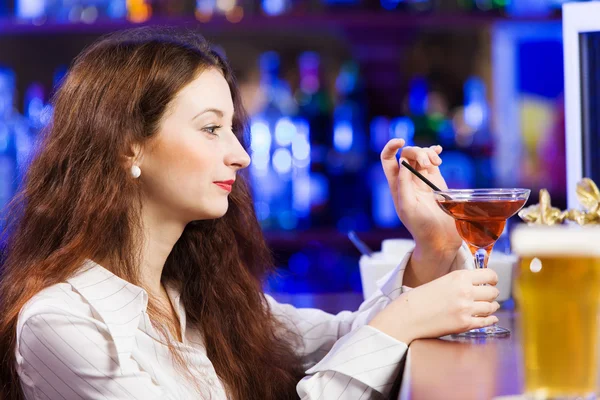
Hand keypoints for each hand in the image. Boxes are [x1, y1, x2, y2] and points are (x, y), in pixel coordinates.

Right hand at [368, 269, 499, 343]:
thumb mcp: (442, 281)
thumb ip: (460, 282)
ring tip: (490, 307)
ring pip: (491, 307)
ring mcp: (466, 309)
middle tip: (489, 296)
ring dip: (492, 307)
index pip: (489, 275)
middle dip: (492, 294)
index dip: (493, 279)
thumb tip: (477, 285)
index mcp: (459, 277)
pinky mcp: (465, 324)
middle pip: (493, 292)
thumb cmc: (420, 298)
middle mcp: (465, 291)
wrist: (408, 316)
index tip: (492, 282)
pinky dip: (490, 320)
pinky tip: (490, 318)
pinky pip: (486, 322)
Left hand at [380, 138, 461, 254]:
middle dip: (417, 153)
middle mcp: (407, 180)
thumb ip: (404, 184)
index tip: (401, 141)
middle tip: (428, 164)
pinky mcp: (436, 180)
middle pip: (407, 154)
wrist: (440, 238)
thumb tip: (404, 161)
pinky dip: (435, 153)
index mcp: (396, 185)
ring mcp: (422, 179)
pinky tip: (438, 152)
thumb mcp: (408, 207)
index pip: (387, 160)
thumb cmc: (421, 226)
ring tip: (437, 163)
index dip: (391, 147)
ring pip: (421, 155)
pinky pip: (432, 161)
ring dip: (428, 153)